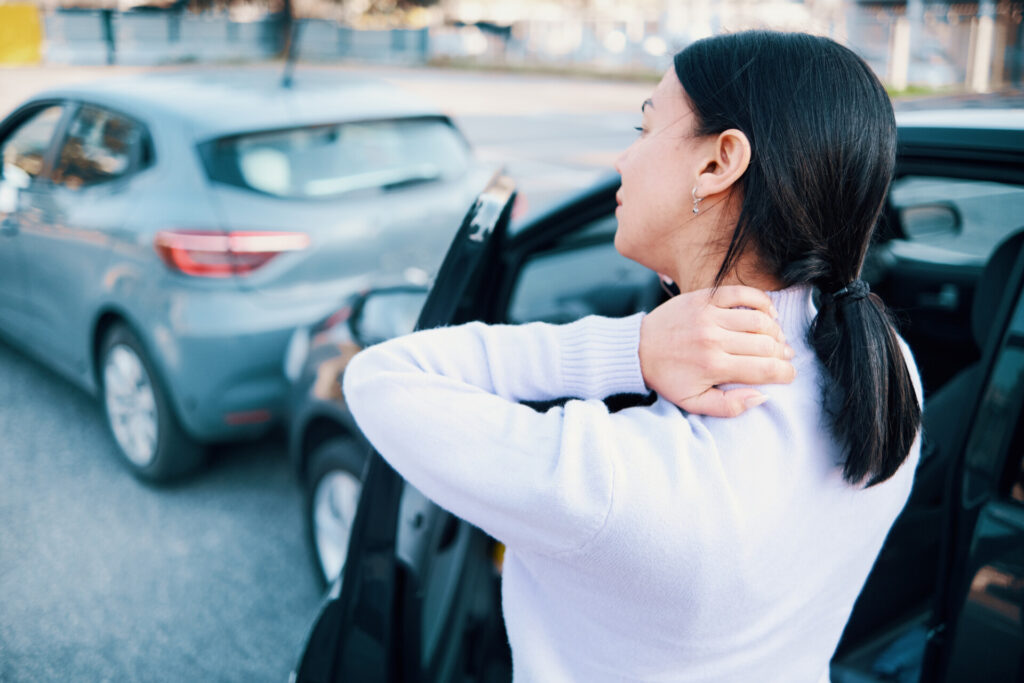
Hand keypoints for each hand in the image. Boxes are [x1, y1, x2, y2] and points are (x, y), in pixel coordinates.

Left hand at [638, 286, 796, 417]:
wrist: (638, 349)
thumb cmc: (668, 377)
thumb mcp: (693, 402)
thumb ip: (729, 406)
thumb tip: (762, 396)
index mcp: (713, 366)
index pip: (764, 369)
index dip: (785, 373)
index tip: (789, 374)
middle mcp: (713, 339)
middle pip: (767, 344)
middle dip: (783, 353)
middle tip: (785, 357)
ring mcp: (709, 315)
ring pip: (759, 319)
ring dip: (776, 330)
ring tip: (777, 339)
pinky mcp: (704, 297)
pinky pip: (742, 293)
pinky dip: (762, 301)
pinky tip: (767, 313)